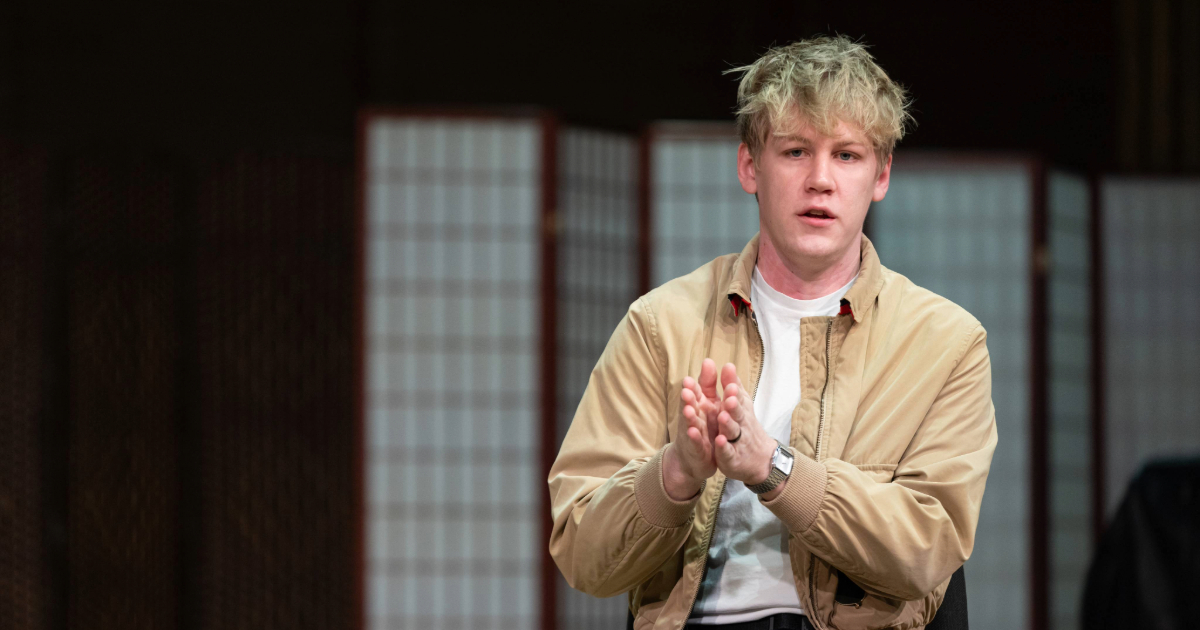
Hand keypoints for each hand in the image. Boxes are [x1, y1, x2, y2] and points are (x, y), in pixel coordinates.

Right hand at [662, 359, 719, 499]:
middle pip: (690, 406)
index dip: (693, 386)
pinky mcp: (697, 448)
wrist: (694, 458)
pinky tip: (693, 432)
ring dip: (689, 417)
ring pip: (691, 423)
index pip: (694, 392)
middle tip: (686, 390)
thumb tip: (708, 360)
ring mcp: (693, 433)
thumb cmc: (702, 426)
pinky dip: (694, 437)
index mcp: (698, 405)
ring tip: (688, 409)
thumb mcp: (707, 403)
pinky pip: (696, 442)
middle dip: (688, 398)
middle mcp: (693, 416)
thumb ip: (708, 384)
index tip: (690, 377)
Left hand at [714, 363, 776, 486]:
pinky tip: (719, 441)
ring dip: (728, 424)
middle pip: (737, 414)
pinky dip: (724, 447)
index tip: (729, 381)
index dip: (733, 390)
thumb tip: (728, 364)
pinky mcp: (732, 457)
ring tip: (722, 416)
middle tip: (729, 397)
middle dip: (733, 406)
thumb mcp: (741, 406)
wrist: (761, 459)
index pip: (738, 398)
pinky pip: (728, 452)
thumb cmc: (746, 427)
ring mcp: (737, 441)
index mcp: (741, 410)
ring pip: (732, 432)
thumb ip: (733, 387)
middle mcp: (741, 424)